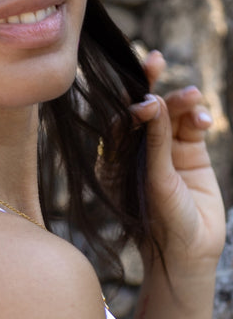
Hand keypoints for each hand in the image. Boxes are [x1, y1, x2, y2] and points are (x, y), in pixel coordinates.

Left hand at [131, 50, 225, 271]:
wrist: (187, 257)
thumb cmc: (158, 224)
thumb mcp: (154, 181)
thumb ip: (155, 142)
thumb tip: (153, 102)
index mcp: (115, 153)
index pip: (121, 116)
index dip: (129, 97)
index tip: (142, 89)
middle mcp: (139, 147)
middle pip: (145, 109)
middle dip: (151, 84)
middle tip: (155, 61)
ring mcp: (166, 149)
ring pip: (172, 114)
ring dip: (181, 101)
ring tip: (193, 96)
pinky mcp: (191, 155)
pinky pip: (192, 127)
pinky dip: (198, 118)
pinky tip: (203, 120)